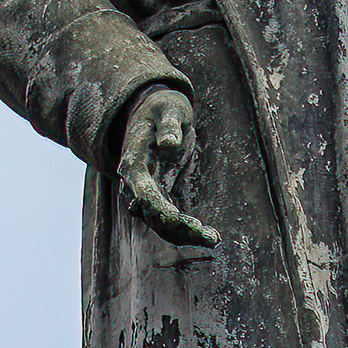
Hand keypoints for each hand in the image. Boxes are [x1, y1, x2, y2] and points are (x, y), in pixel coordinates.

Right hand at [114, 86, 212, 248]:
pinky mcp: (159, 195)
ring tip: (213, 238)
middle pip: (152, 215)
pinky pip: (169, 219)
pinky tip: (208, 234)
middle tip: (210, 237)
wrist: (154, 112)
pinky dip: (185, 230)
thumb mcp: (168, 109)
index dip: (160, 209)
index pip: (144, 193)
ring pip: (160, 223)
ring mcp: (146, 192)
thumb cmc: (163, 108)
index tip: (183, 220)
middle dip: (179, 229)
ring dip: (184, 235)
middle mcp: (136, 183)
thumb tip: (167, 145)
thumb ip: (169, 126)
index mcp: (134, 163)